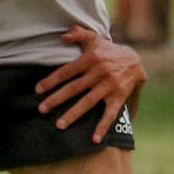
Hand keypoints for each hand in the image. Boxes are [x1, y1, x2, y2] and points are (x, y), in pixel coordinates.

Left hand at [35, 25, 145, 141]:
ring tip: (59, 125)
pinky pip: (110, 114)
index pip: (67, 71)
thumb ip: (77, 34)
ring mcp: (109, 86)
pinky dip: (103, 126)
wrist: (135, 61)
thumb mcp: (93, 39)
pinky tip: (94, 139)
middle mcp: (99, 72)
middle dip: (57, 99)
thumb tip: (62, 36)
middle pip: (74, 88)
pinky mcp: (119, 97)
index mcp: (90, 59)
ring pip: (88, 102)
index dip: (52, 80)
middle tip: (42, 109)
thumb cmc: (107, 51)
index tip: (38, 90)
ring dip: (73, 114)